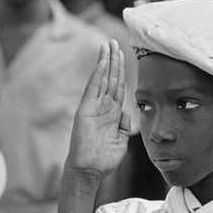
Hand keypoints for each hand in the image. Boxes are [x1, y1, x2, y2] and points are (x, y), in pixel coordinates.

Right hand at [67, 40, 130, 180]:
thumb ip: (125, 125)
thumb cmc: (104, 159)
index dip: (121, 72)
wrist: (90, 170)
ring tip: (108, 44)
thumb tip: (127, 111)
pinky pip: (93, 87)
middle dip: (113, 60)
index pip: (118, 87)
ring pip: (102, 79)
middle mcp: (102, 107)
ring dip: (106, 61)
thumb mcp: (121, 141)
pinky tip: (102, 60)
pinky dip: (98, 73)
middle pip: (110, 78)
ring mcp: (93, 107)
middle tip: (115, 42)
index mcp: (112, 113)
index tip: (124, 56)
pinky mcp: (85, 109)